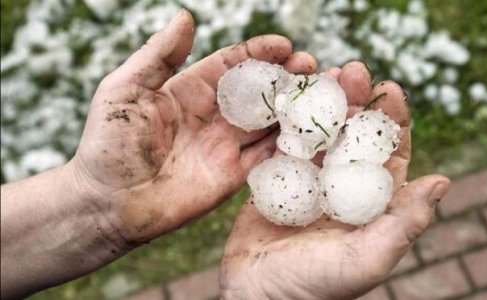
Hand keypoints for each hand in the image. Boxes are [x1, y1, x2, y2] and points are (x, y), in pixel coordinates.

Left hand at [70, 10, 317, 246]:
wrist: (107, 203)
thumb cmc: (108, 145)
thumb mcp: (124, 90)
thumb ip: (157, 56)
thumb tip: (185, 17)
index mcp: (190, 90)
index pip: (233, 65)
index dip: (259, 53)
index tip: (284, 45)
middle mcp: (213, 116)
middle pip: (258, 91)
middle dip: (286, 77)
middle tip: (311, 67)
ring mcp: (225, 146)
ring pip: (269, 122)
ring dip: (294, 108)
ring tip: (321, 95)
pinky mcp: (232, 176)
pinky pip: (266, 157)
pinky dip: (287, 144)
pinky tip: (307, 132)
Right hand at [220, 62, 450, 299]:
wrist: (258, 296)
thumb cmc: (315, 286)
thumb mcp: (365, 259)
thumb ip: (403, 224)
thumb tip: (441, 181)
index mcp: (369, 202)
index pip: (388, 153)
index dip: (392, 120)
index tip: (390, 89)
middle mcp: (340, 187)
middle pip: (352, 135)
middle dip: (354, 101)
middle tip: (350, 71)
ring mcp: (306, 181)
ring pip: (318, 133)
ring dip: (320, 104)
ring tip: (318, 74)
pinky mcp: (275, 180)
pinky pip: (283, 145)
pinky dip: (285, 121)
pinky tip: (285, 99)